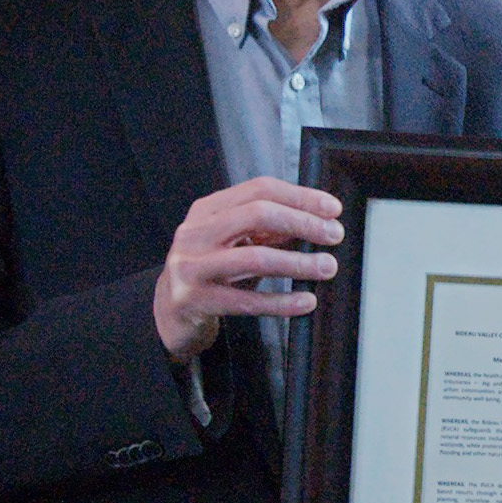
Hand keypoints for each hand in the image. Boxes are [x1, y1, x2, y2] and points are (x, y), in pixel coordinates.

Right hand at [152, 178, 344, 360]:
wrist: (168, 312)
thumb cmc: (209, 273)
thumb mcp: (234, 244)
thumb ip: (267, 231)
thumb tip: (315, 222)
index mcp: (207, 210)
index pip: (259, 190)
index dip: (299, 196)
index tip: (331, 208)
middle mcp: (196, 232)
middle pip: (257, 215)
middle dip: (302, 222)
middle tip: (334, 235)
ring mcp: (192, 266)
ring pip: (255, 258)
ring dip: (298, 262)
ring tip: (326, 267)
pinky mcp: (195, 300)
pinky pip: (247, 301)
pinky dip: (282, 302)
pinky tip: (306, 301)